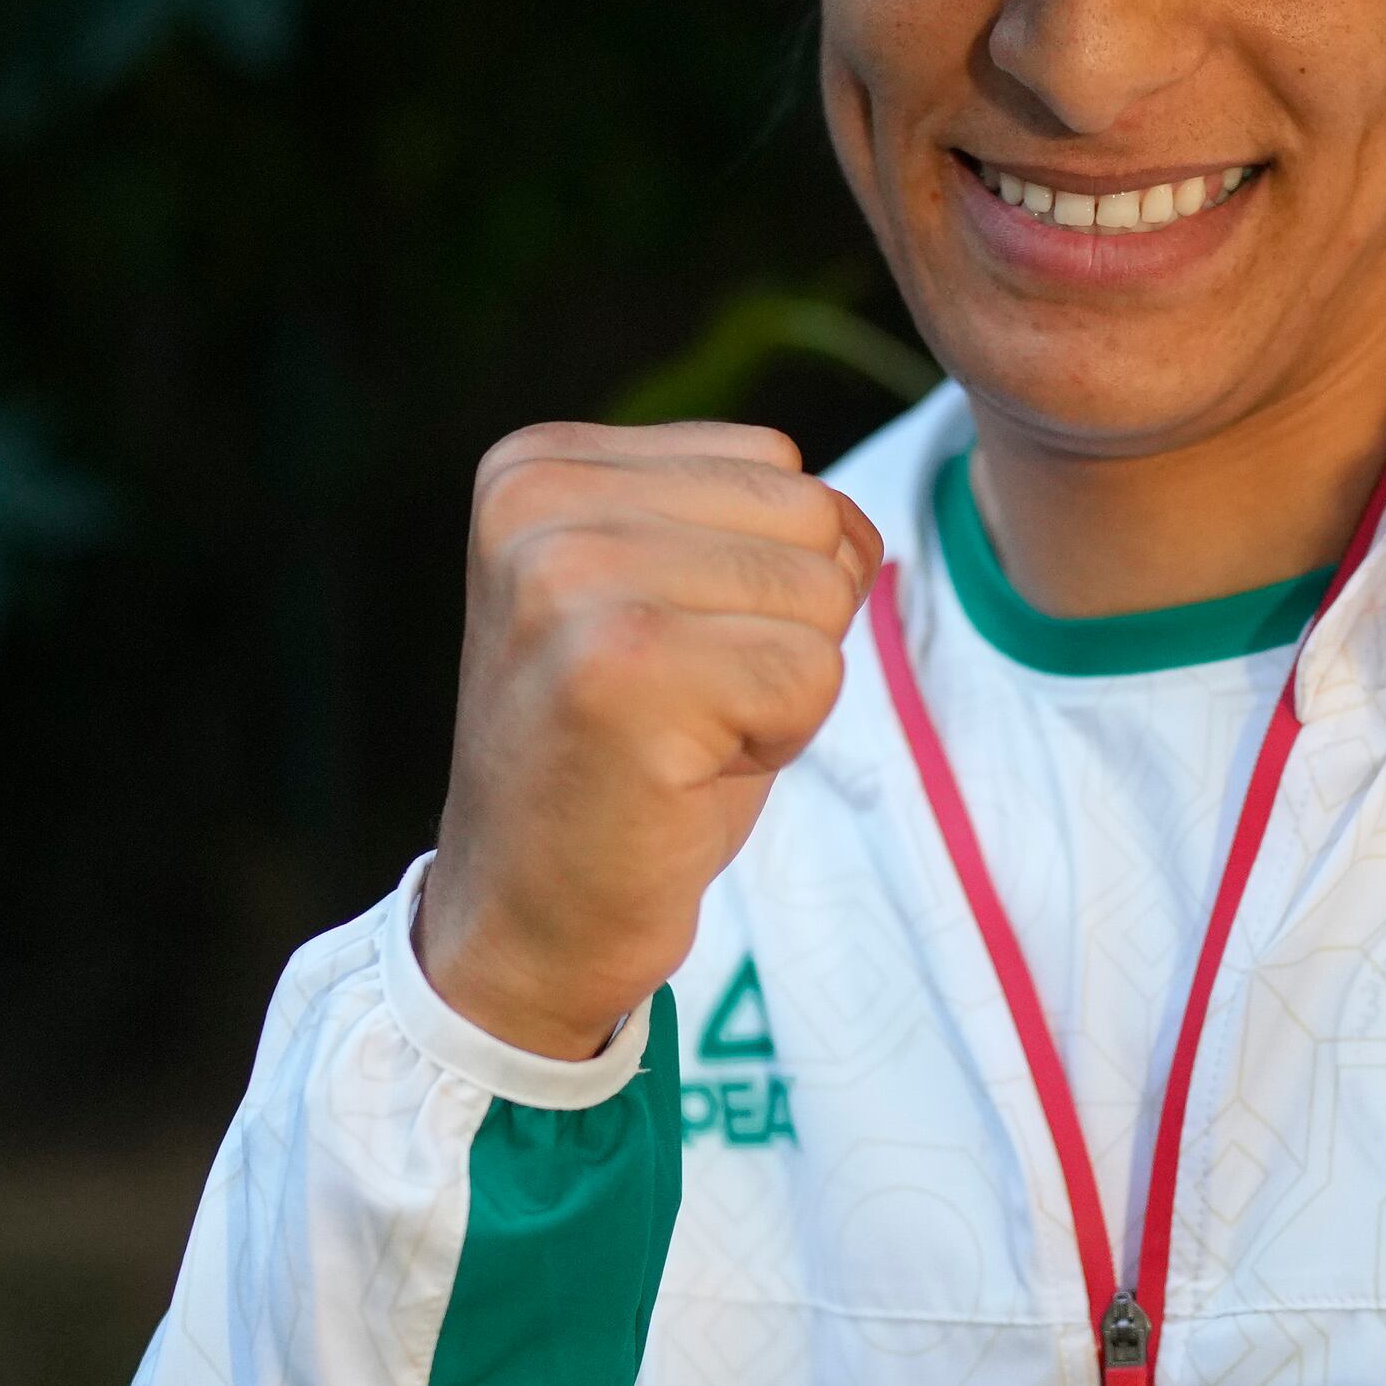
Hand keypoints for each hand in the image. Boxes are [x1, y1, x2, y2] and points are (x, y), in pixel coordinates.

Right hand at [415, 421, 882, 1061]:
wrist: (526, 921)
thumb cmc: (622, 761)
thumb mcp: (662, 598)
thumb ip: (742, 523)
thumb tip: (859, 528)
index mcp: (539, 466)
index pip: (776, 463)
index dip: (762, 582)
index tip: (661, 658)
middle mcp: (540, 505)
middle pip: (809, 518)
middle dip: (782, 629)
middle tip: (677, 707)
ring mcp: (572, 581)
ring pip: (822, 592)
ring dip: (782, 687)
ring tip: (678, 736)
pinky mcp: (620, 671)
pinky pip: (814, 675)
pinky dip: (780, 741)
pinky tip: (683, 774)